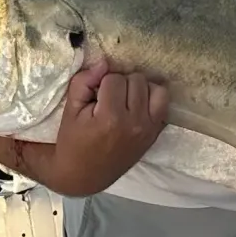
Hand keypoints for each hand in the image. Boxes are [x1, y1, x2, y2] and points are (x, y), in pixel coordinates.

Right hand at [0, 60, 169, 196]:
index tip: (95, 98)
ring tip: (124, 100)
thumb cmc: (73, 141)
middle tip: (108, 99)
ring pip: (154, 88)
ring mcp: (149, 129)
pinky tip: (137, 105)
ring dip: (139, 89)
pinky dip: (152, 99)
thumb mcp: (71, 110)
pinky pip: (164, 103)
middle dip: (120, 84)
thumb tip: (104, 62)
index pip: (113, 78)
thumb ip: (84, 82)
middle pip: (136, 80)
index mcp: (111, 118)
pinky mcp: (156, 133)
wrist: (84, 174)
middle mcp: (135, 123)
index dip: (101, 84)